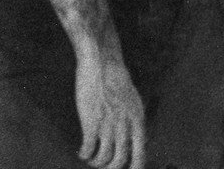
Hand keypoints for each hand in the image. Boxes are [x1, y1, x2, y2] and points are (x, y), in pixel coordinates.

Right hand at [74, 47, 144, 168]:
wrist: (102, 65)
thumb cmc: (116, 81)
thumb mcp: (133, 101)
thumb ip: (133, 121)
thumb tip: (135, 139)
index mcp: (138, 120)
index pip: (141, 153)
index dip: (135, 167)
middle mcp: (125, 125)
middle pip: (120, 161)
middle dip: (110, 168)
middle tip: (103, 166)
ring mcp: (108, 124)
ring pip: (103, 158)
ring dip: (96, 162)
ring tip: (91, 158)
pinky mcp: (91, 122)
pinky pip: (88, 149)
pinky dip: (84, 154)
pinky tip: (82, 151)